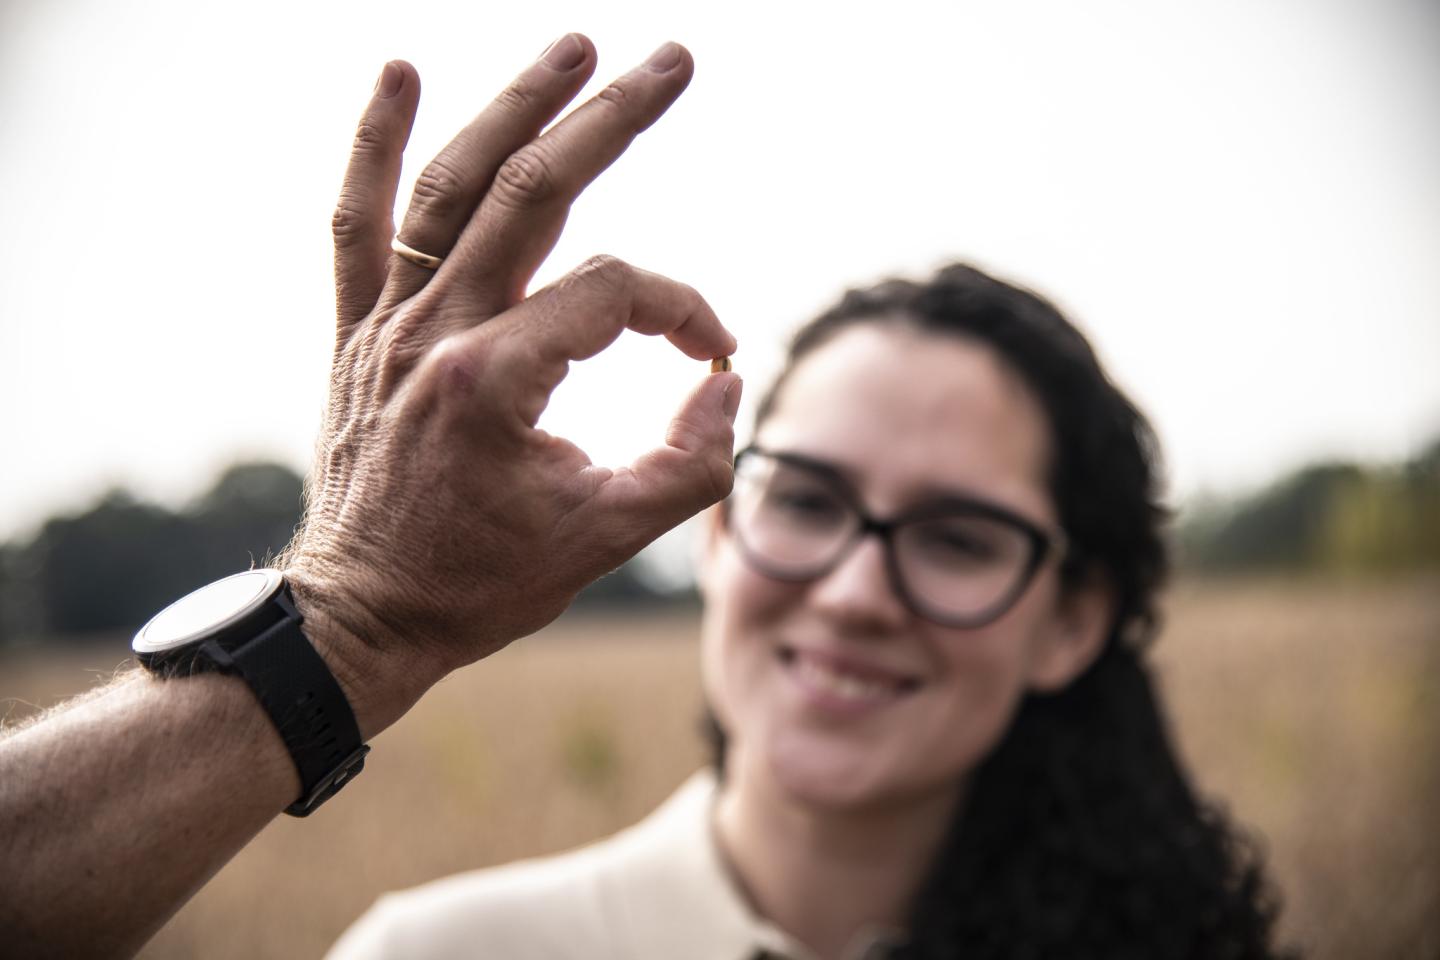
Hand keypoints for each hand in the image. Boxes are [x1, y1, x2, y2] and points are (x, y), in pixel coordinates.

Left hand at [281, 37, 740, 736]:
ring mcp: (387, 326)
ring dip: (512, 107)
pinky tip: (399, 72)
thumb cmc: (482, 584)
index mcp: (493, 382)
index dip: (681, 310)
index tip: (711, 354)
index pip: (613, 295)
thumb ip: (688, 465)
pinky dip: (373, 148)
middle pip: (532, 195)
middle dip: (611, 121)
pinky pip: (356, 224)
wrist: (364, 615)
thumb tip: (726, 384)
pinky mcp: (359, 332)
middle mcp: (433, 334)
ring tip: (573, 47)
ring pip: (451, 188)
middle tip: (671, 60)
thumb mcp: (606, 538)